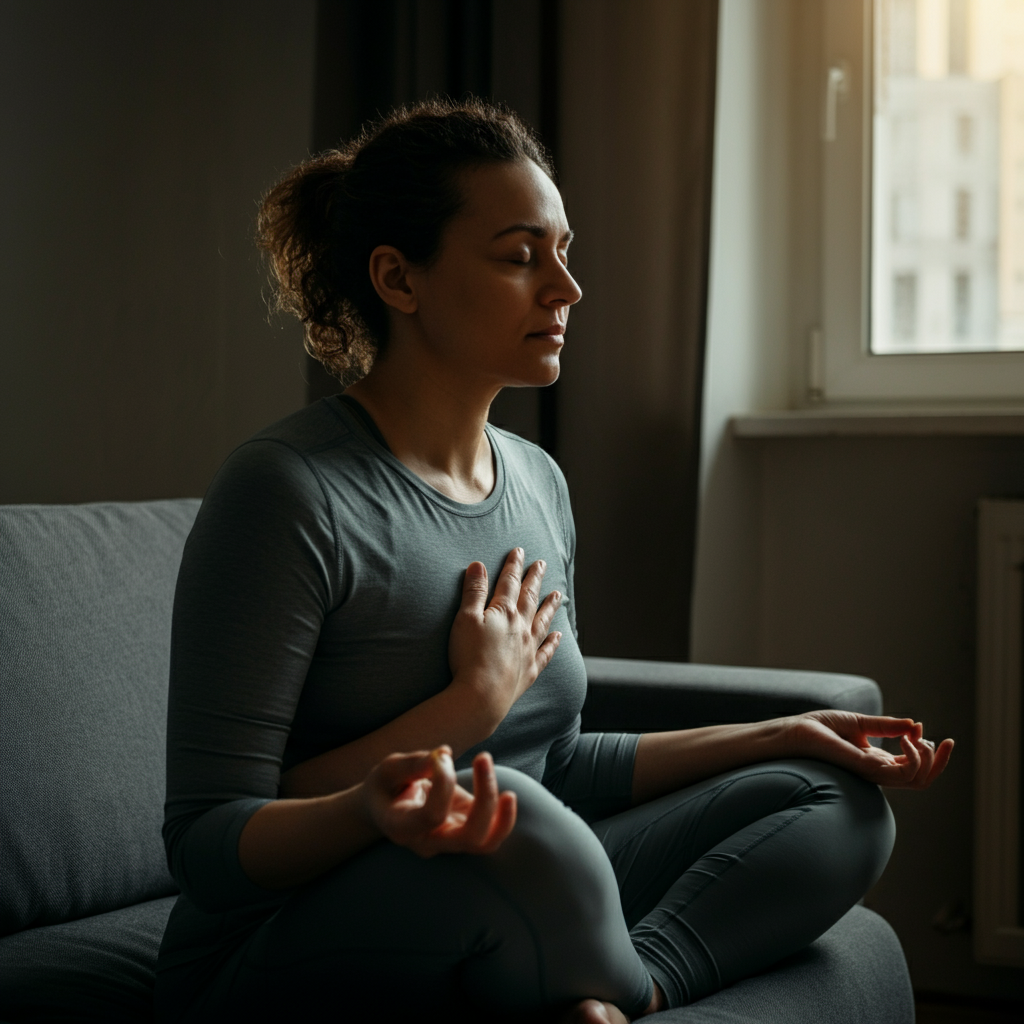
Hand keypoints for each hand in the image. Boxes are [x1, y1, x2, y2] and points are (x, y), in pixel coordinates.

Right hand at [363, 746, 516, 856]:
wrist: (385, 808)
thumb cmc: (386, 786)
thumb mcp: (389, 770)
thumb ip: (413, 764)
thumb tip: (446, 754)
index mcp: (403, 828)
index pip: (433, 816)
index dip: (444, 783)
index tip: (442, 756)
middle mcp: (428, 842)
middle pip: (469, 837)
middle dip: (485, 799)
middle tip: (482, 756)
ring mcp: (449, 841)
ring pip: (486, 842)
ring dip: (501, 813)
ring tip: (507, 789)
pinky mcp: (465, 830)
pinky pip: (492, 835)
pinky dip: (505, 818)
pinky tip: (507, 794)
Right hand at [448, 548, 562, 727]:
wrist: (482, 696)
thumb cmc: (468, 656)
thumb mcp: (465, 619)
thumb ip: (473, 591)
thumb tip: (478, 565)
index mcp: (504, 612)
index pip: (509, 582)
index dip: (513, 565)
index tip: (519, 551)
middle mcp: (521, 627)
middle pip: (529, 597)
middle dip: (534, 579)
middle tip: (542, 564)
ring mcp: (528, 649)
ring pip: (543, 621)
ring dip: (550, 606)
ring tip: (558, 594)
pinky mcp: (529, 669)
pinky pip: (546, 652)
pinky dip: (553, 642)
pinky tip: (558, 635)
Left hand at [787, 710, 952, 788]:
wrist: (798, 731)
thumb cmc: (821, 727)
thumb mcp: (860, 722)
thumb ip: (887, 726)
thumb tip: (915, 725)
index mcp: (877, 761)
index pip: (913, 767)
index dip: (931, 754)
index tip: (929, 732)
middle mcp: (878, 770)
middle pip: (921, 779)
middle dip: (940, 763)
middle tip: (944, 742)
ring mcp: (873, 772)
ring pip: (917, 780)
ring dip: (928, 759)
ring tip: (918, 739)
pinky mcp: (866, 769)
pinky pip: (902, 774)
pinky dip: (914, 757)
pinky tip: (907, 739)